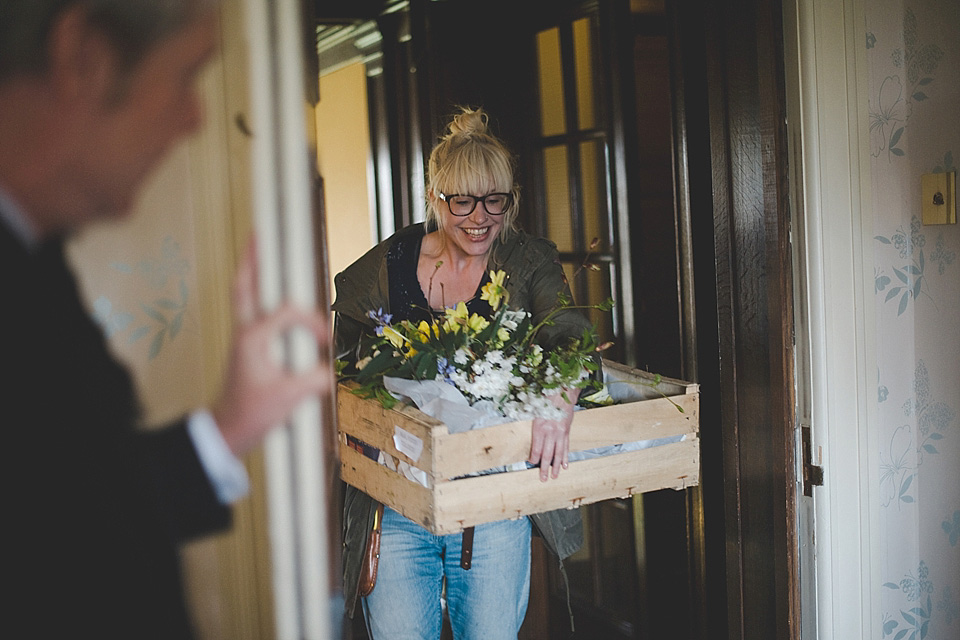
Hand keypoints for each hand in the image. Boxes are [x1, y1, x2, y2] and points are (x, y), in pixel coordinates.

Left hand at [212, 239, 332, 456]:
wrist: (228, 431)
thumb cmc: (250, 414)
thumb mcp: (289, 397)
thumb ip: (315, 379)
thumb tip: (332, 369)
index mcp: (253, 338)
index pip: (289, 312)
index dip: (312, 322)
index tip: (326, 341)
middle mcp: (245, 333)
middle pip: (248, 286)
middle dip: (254, 258)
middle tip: (260, 234)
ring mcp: (244, 339)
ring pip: (245, 294)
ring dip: (252, 271)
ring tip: (258, 249)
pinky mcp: (247, 348)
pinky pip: (250, 310)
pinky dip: (255, 292)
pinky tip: (266, 290)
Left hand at [529, 388, 579, 480]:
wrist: (562, 393)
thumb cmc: (546, 400)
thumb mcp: (533, 411)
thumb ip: (531, 425)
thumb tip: (528, 438)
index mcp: (540, 427)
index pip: (536, 448)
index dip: (534, 458)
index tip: (532, 464)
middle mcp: (550, 432)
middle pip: (547, 454)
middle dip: (545, 468)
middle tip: (543, 479)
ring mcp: (560, 433)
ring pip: (558, 453)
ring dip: (556, 466)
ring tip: (555, 476)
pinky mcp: (567, 432)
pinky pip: (566, 447)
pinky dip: (566, 457)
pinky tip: (566, 465)